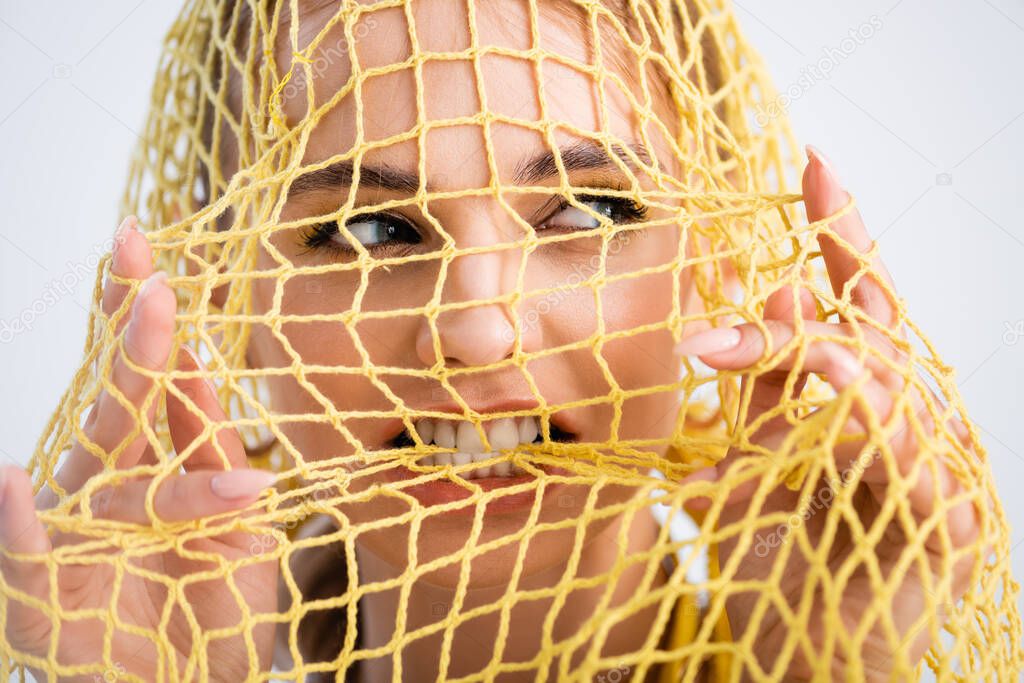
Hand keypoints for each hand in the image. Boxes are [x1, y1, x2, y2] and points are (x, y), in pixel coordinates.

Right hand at [0, 217, 278, 680]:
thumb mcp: (237, 522)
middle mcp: (105, 484)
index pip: (144, 378)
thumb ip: (210, 448)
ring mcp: (74, 534)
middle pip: (116, 393)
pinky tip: (8, 482)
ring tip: (149, 319)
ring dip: (118, 389)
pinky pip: (26, 560)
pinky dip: (15, 525)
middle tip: (147, 257)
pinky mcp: (48, 598)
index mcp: (148, 462)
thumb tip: (197, 362)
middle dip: (134, 325)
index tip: (152, 244)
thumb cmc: (215, 604)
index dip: (144, 314)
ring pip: (93, 455)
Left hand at [676, 147, 982, 679]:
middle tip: (785, 220)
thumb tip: (767, 286)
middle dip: (831, 269)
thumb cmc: (781, 553)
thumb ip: (764, 379)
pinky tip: (822, 376)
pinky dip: (861, 410)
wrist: (803, 659)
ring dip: (818, 340)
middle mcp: (913, 420)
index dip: (842, 232)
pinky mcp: (945, 520)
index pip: (859, 302)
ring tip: (763, 305)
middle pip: (878, 324)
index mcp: (869, 400)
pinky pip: (902, 450)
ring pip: (891, 377)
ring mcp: (938, 467)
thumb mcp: (756, 449)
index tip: (814, 163)